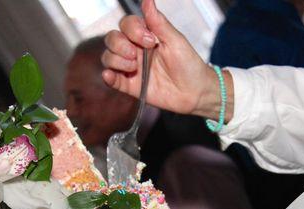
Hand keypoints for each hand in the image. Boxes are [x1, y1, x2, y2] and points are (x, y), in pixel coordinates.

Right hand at [101, 0, 230, 118]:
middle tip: (137, 55)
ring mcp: (131, 68)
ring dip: (117, 60)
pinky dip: (108, 77)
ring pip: (108, 57)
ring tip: (134, 68)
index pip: (126, 24)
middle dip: (120, 45)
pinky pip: (112, 79)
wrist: (195, 92)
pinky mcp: (130, 86)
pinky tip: (110, 76)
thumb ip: (158, 22)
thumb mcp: (175, 40)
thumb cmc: (188, 64)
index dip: (133, 30)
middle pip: (112, 39)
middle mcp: (135, 50)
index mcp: (146, 36)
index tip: (151, 41)